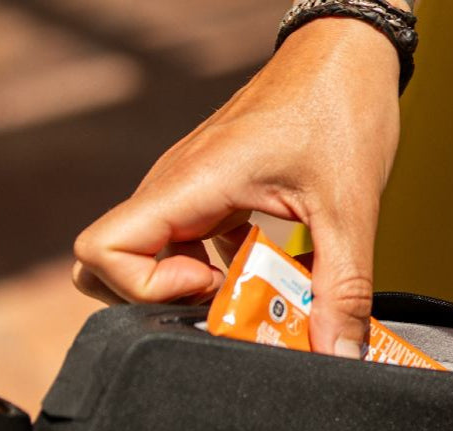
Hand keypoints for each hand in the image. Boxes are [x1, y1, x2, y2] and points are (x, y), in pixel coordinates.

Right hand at [73, 18, 401, 356]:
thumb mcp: (350, 212)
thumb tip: (339, 355)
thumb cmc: (340, 107)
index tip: (211, 289)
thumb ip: (343, 290)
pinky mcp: (216, 195)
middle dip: (170, 302)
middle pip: (119, 264)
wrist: (348, 54)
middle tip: (237, 304)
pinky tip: (273, 273)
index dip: (144, 289)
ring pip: (156, 257)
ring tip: (260, 292)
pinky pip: (192, 246)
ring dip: (200, 291)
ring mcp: (194, 189)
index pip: (102, 250)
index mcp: (192, 181)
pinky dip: (224, 274)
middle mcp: (179, 185)